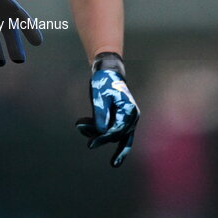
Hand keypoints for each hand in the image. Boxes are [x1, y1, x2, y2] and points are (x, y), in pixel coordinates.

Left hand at [76, 53, 138, 167]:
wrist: (108, 72)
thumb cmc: (104, 82)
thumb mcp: (100, 97)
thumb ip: (101, 114)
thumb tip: (102, 131)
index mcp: (129, 110)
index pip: (116, 130)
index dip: (103, 138)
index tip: (91, 144)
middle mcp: (132, 117)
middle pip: (117, 136)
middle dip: (102, 138)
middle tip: (88, 142)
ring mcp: (129, 119)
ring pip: (118, 137)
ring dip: (103, 137)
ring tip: (86, 131)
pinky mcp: (123, 120)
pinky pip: (118, 134)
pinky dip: (107, 137)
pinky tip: (94, 138)